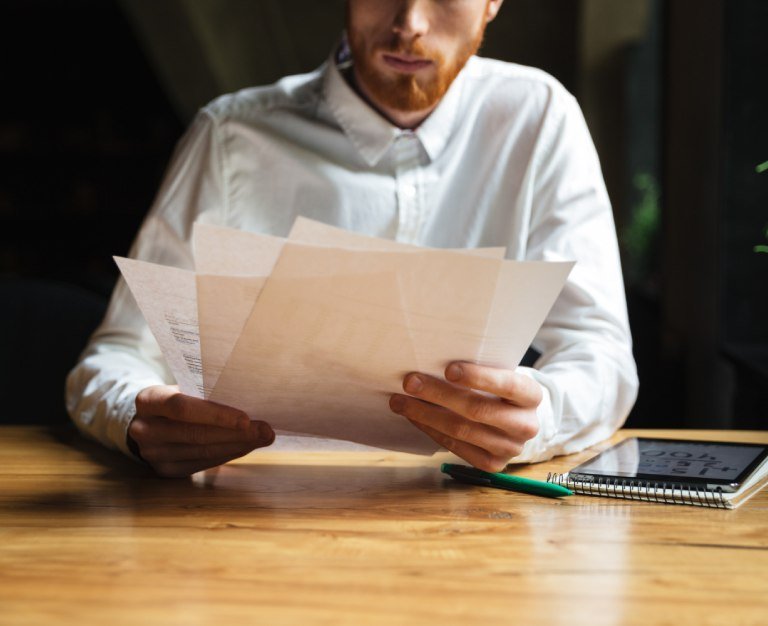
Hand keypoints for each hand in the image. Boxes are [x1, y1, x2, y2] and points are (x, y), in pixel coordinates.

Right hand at [128, 385, 274, 476]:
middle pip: (196, 434)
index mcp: (149, 400)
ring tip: (263, 438)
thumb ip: (205, 393)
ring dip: (238, 446)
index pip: (182, 408)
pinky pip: (203, 463)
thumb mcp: (181, 387)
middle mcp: (145, 430)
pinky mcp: (165, 471)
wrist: (147, 420)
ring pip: (202, 452)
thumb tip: (249, 400)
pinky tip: (246, 446)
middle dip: (236, 434)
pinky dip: (228, 454)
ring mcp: (153, 454)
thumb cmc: (175, 398)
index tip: (246, 419)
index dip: (216, 414)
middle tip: (266, 430)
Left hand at [389, 362, 540, 471]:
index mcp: (531, 395)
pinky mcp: (492, 465)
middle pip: (477, 409)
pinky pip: (455, 446)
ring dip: (425, 414)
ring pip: (461, 430)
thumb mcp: (499, 375)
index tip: (448, 369)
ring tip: (401, 401)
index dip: (478, 377)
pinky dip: (430, 429)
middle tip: (410, 381)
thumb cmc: (498, 390)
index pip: (507, 384)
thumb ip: (478, 371)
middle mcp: (526, 425)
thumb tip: (431, 363)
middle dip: (438, 394)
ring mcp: (510, 449)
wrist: (515, 421)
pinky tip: (414, 417)